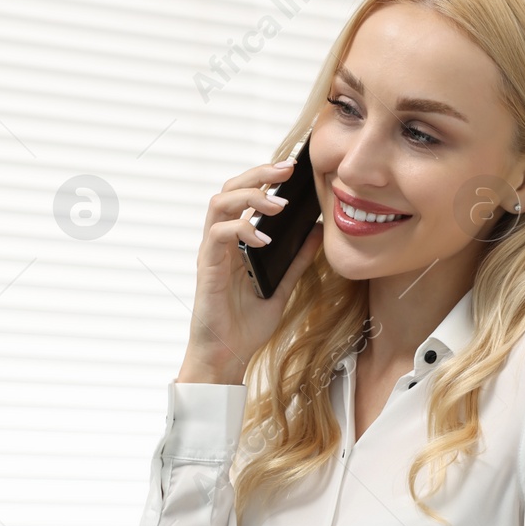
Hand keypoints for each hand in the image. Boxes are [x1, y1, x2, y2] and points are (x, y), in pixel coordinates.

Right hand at [176, 157, 323, 385]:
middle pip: (229, 189)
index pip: (244, 196)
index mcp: (236, 243)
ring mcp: (212, 253)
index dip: (265, 177)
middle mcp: (221, 242)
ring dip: (250, 196)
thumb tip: (317, 232)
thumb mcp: (282, 288)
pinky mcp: (208, 267)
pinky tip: (263, 238)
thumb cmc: (246, 326)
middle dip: (258, 174)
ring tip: (278, 203)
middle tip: (287, 169)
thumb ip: (297, 261)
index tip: (292, 168)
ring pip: (219, 204)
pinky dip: (242, 229)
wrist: (227, 357)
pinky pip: (218, 235)